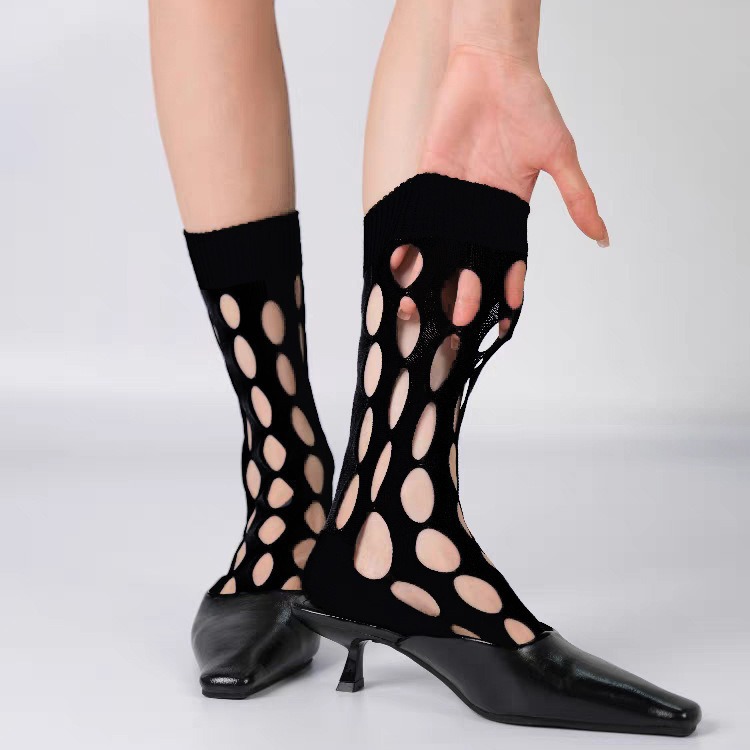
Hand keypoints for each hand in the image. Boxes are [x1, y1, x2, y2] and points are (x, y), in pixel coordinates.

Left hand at [406, 46, 607, 329]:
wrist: (492, 65)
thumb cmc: (529, 104)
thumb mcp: (559, 155)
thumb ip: (578, 198)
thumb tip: (603, 236)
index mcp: (510, 211)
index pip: (507, 261)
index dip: (505, 290)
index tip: (503, 320)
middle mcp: (479, 211)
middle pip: (470, 264)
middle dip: (466, 293)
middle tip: (460, 320)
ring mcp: (452, 200)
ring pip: (441, 251)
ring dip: (434, 280)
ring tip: (424, 310)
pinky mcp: (428, 183)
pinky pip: (416, 221)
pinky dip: (407, 246)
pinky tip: (400, 271)